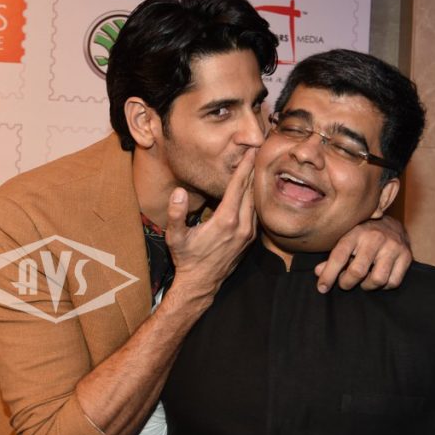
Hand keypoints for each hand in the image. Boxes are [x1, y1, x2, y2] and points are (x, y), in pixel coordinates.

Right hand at [166, 149, 256, 300]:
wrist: (201, 283)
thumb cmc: (186, 259)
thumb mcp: (175, 237)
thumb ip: (176, 214)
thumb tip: (178, 192)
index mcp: (225, 221)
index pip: (238, 186)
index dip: (244, 166)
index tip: (251, 150)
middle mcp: (241, 226)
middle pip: (251, 191)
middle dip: (254, 169)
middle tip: (258, 150)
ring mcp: (248, 234)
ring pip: (255, 202)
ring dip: (256, 183)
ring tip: (257, 165)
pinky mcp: (249, 239)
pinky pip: (256, 213)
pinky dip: (255, 199)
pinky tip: (253, 190)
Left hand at [314, 216, 411, 291]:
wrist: (392, 225)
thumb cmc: (363, 236)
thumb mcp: (346, 241)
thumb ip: (333, 258)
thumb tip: (319, 272)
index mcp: (356, 232)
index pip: (339, 256)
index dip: (328, 275)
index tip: (322, 288)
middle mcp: (375, 238)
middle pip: (358, 271)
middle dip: (347, 283)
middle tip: (345, 283)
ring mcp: (392, 246)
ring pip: (377, 279)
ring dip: (367, 286)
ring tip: (363, 281)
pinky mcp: (406, 256)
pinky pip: (393, 282)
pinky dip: (383, 286)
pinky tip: (378, 278)